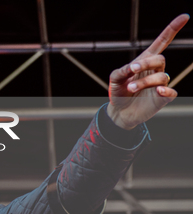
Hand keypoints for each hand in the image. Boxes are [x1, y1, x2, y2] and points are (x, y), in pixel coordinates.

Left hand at [107, 14, 189, 129]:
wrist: (119, 111)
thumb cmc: (119, 91)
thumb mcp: (115, 79)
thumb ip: (121, 71)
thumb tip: (131, 67)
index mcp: (145, 61)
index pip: (161, 43)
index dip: (172, 29)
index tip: (184, 17)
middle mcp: (155, 71)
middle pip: (159, 59)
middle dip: (146, 63)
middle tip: (132, 69)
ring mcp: (160, 84)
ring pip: (161, 77)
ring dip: (145, 81)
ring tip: (130, 87)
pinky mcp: (162, 98)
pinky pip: (171, 92)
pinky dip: (166, 91)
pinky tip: (159, 91)